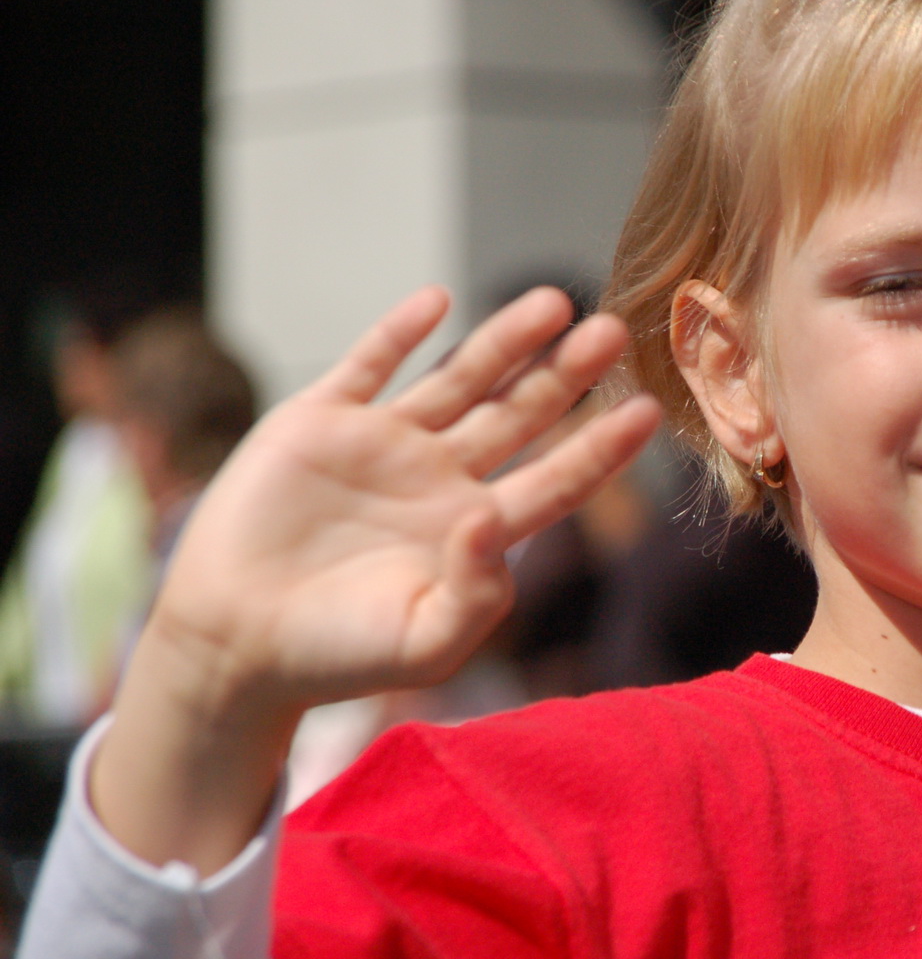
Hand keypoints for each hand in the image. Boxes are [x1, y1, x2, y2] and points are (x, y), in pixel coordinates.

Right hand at [94, 286, 659, 870]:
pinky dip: (400, 332)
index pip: (558, 480)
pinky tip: (438, 302)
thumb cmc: (340, 656)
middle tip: (615, 331)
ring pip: (459, 378)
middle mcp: (441, 477)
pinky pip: (368, 365)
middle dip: (567, 374)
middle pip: (522, 414)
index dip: (602, 447)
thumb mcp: (427, 644)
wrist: (236, 645)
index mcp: (478, 530)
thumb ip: (479, 593)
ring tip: (555, 302)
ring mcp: (383, 445)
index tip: (647, 410)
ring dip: (505, 341)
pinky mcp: (320, 422)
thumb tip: (492, 519)